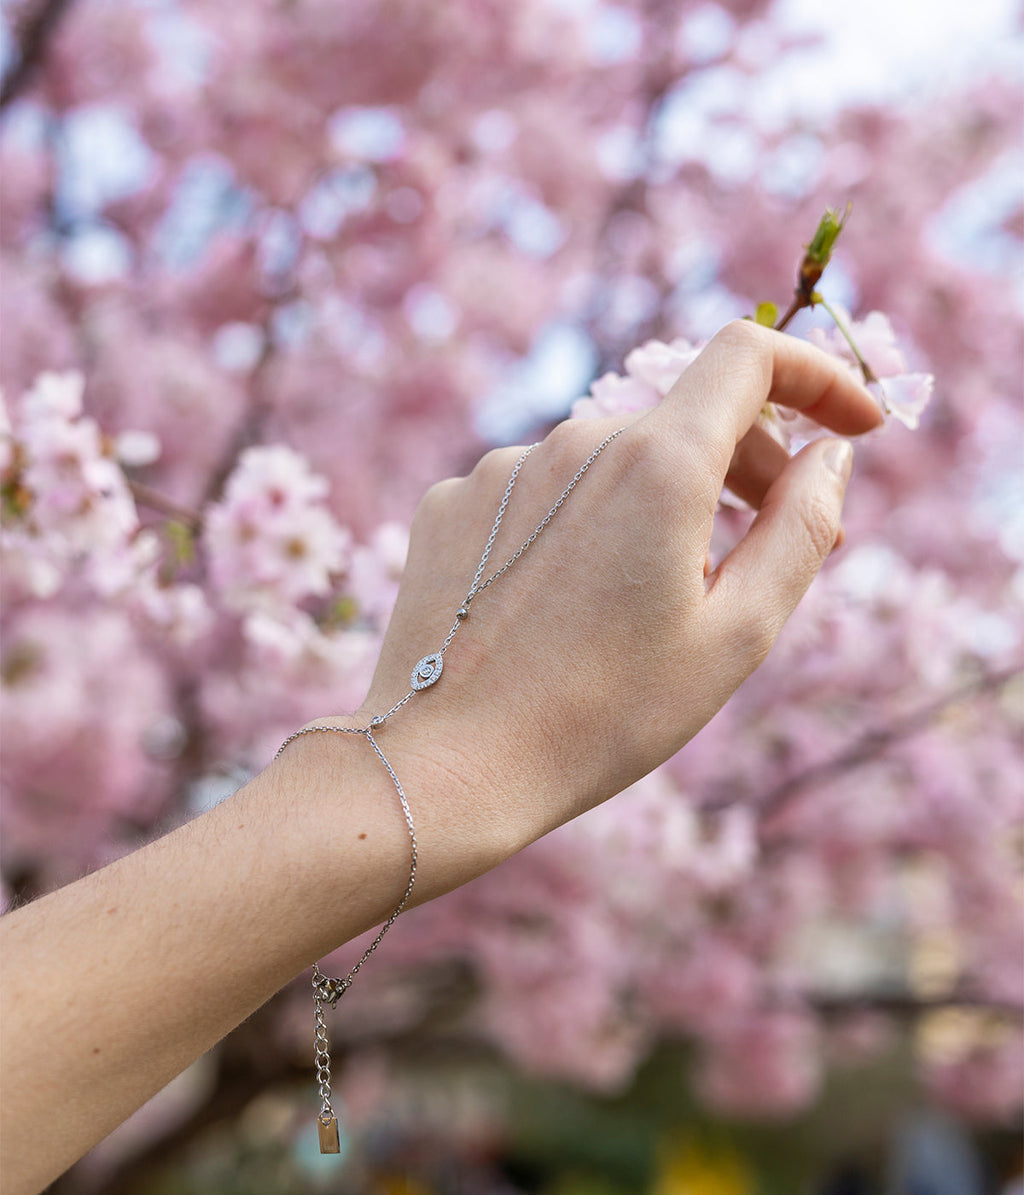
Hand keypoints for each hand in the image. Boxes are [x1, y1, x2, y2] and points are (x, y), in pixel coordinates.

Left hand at [345, 322, 882, 880]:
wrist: (451, 765)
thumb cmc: (604, 715)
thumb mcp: (735, 635)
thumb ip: (802, 529)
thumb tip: (830, 456)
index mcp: (656, 464)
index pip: (750, 357)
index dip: (817, 378)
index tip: (853, 426)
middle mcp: (572, 442)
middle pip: (683, 418)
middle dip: (747, 465)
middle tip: (769, 544)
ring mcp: (501, 469)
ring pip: (610, 460)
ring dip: (658, 502)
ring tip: (657, 595)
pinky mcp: (452, 503)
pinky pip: (540, 492)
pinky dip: (577, 524)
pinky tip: (568, 604)